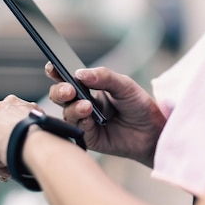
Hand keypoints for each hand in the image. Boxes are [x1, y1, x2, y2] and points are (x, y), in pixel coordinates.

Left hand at [0, 95, 42, 179]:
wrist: (37, 142)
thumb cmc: (43, 145)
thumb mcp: (36, 136)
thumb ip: (26, 137)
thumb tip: (20, 151)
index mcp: (22, 106)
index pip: (8, 128)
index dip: (10, 146)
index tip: (18, 160)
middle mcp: (5, 104)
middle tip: (8, 170)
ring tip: (6, 166)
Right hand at [46, 63, 166, 166]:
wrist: (152, 131)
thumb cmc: (138, 105)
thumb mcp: (124, 85)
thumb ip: (104, 77)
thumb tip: (79, 73)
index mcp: (88, 86)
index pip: (66, 77)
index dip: (56, 71)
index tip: (52, 67)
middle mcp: (82, 102)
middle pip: (59, 95)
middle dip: (60, 91)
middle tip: (69, 90)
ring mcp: (83, 121)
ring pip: (66, 113)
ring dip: (73, 108)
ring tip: (86, 106)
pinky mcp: (88, 137)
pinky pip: (78, 129)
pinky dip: (82, 122)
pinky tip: (90, 118)